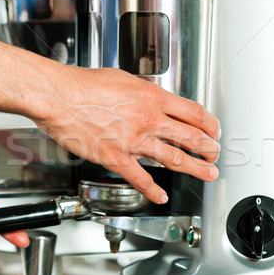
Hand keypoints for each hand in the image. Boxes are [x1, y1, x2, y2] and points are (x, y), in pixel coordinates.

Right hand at [33, 66, 221, 203]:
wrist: (58, 95)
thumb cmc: (84, 84)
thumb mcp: (124, 79)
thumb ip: (144, 93)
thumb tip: (155, 100)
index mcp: (152, 97)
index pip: (194, 112)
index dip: (210, 124)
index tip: (214, 130)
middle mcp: (148, 119)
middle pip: (192, 136)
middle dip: (209, 148)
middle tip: (216, 154)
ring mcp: (133, 140)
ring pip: (175, 158)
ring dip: (196, 168)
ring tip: (208, 173)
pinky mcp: (115, 157)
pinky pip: (140, 178)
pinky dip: (153, 190)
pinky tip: (160, 195)